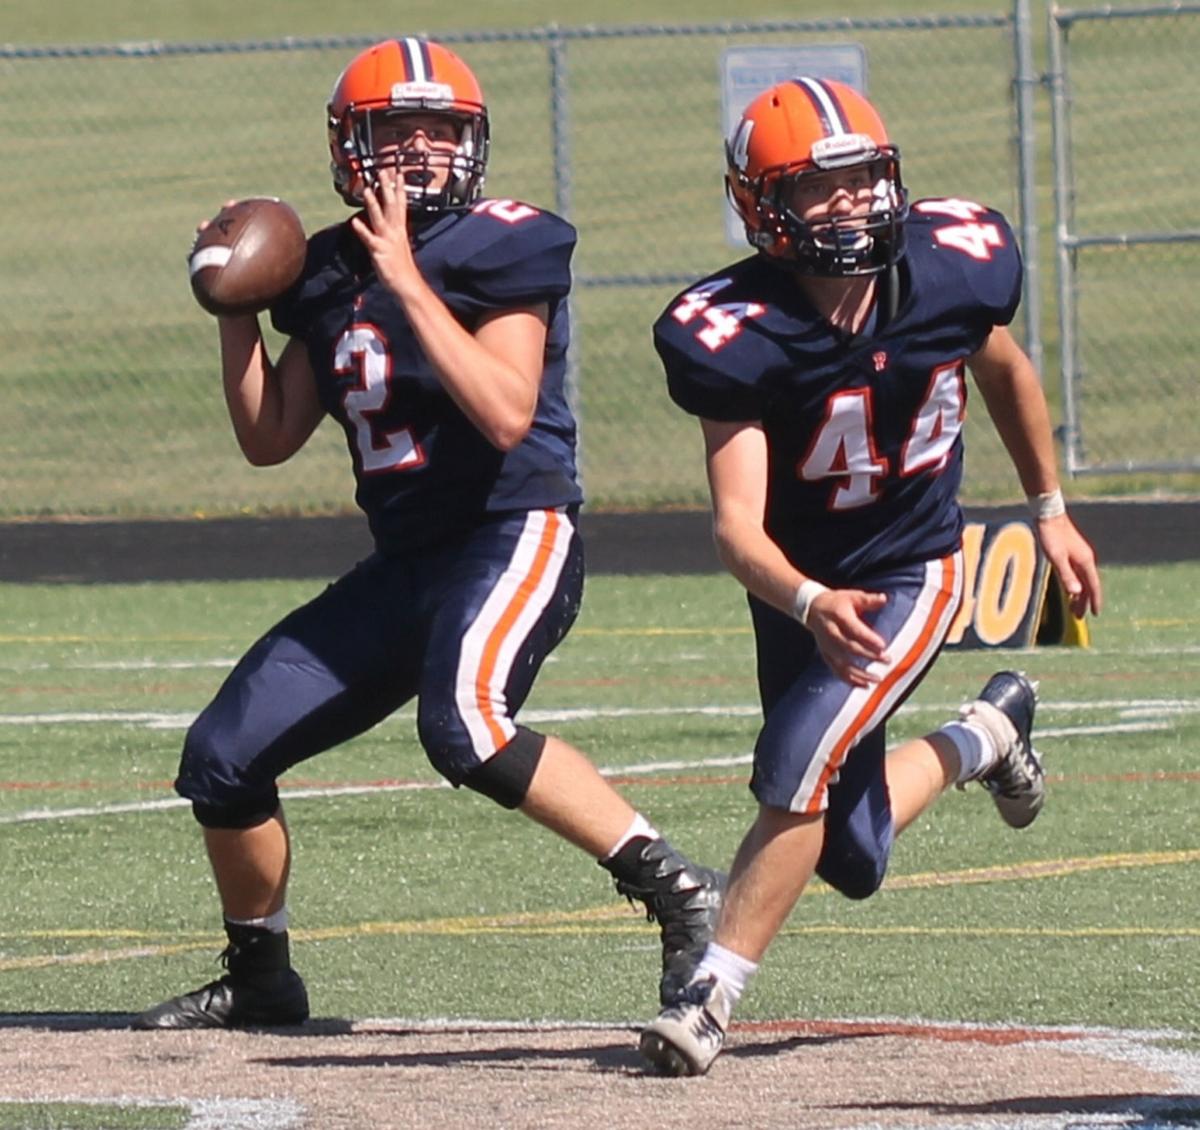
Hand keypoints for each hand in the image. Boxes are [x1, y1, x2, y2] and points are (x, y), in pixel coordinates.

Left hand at [350, 176, 420, 299]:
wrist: (407, 284)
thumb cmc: (402, 268)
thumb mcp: (399, 246)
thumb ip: (393, 233)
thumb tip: (389, 225)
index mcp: (400, 230)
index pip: (401, 204)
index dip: (400, 188)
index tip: (398, 174)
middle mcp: (395, 232)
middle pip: (392, 206)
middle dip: (387, 188)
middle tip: (383, 172)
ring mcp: (387, 241)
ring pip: (380, 218)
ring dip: (374, 204)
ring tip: (367, 189)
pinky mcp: (379, 251)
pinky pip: (369, 239)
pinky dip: (362, 230)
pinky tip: (354, 222)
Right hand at [807, 588, 890, 686]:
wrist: (812, 608)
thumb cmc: (836, 602)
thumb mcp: (851, 596)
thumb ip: (868, 599)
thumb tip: (884, 599)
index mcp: (838, 616)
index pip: (854, 630)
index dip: (868, 639)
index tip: (883, 646)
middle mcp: (831, 632)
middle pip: (849, 647)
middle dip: (868, 655)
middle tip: (886, 659)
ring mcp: (827, 646)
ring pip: (842, 663)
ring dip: (860, 673)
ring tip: (877, 678)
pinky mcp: (826, 654)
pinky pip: (836, 670)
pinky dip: (850, 680)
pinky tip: (864, 685)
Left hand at [1036, 514, 1102, 617]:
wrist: (1049, 515)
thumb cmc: (1051, 536)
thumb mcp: (1056, 557)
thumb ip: (1066, 575)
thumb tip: (1077, 593)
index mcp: (1085, 562)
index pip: (1093, 586)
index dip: (1094, 601)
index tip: (1095, 614)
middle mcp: (1086, 560)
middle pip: (1089, 585)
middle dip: (1084, 602)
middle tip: (1078, 617)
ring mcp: (1081, 556)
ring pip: (1083, 580)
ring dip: (1080, 594)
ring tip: (1073, 608)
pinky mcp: (1074, 552)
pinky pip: (1078, 573)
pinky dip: (1076, 584)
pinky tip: (1070, 589)